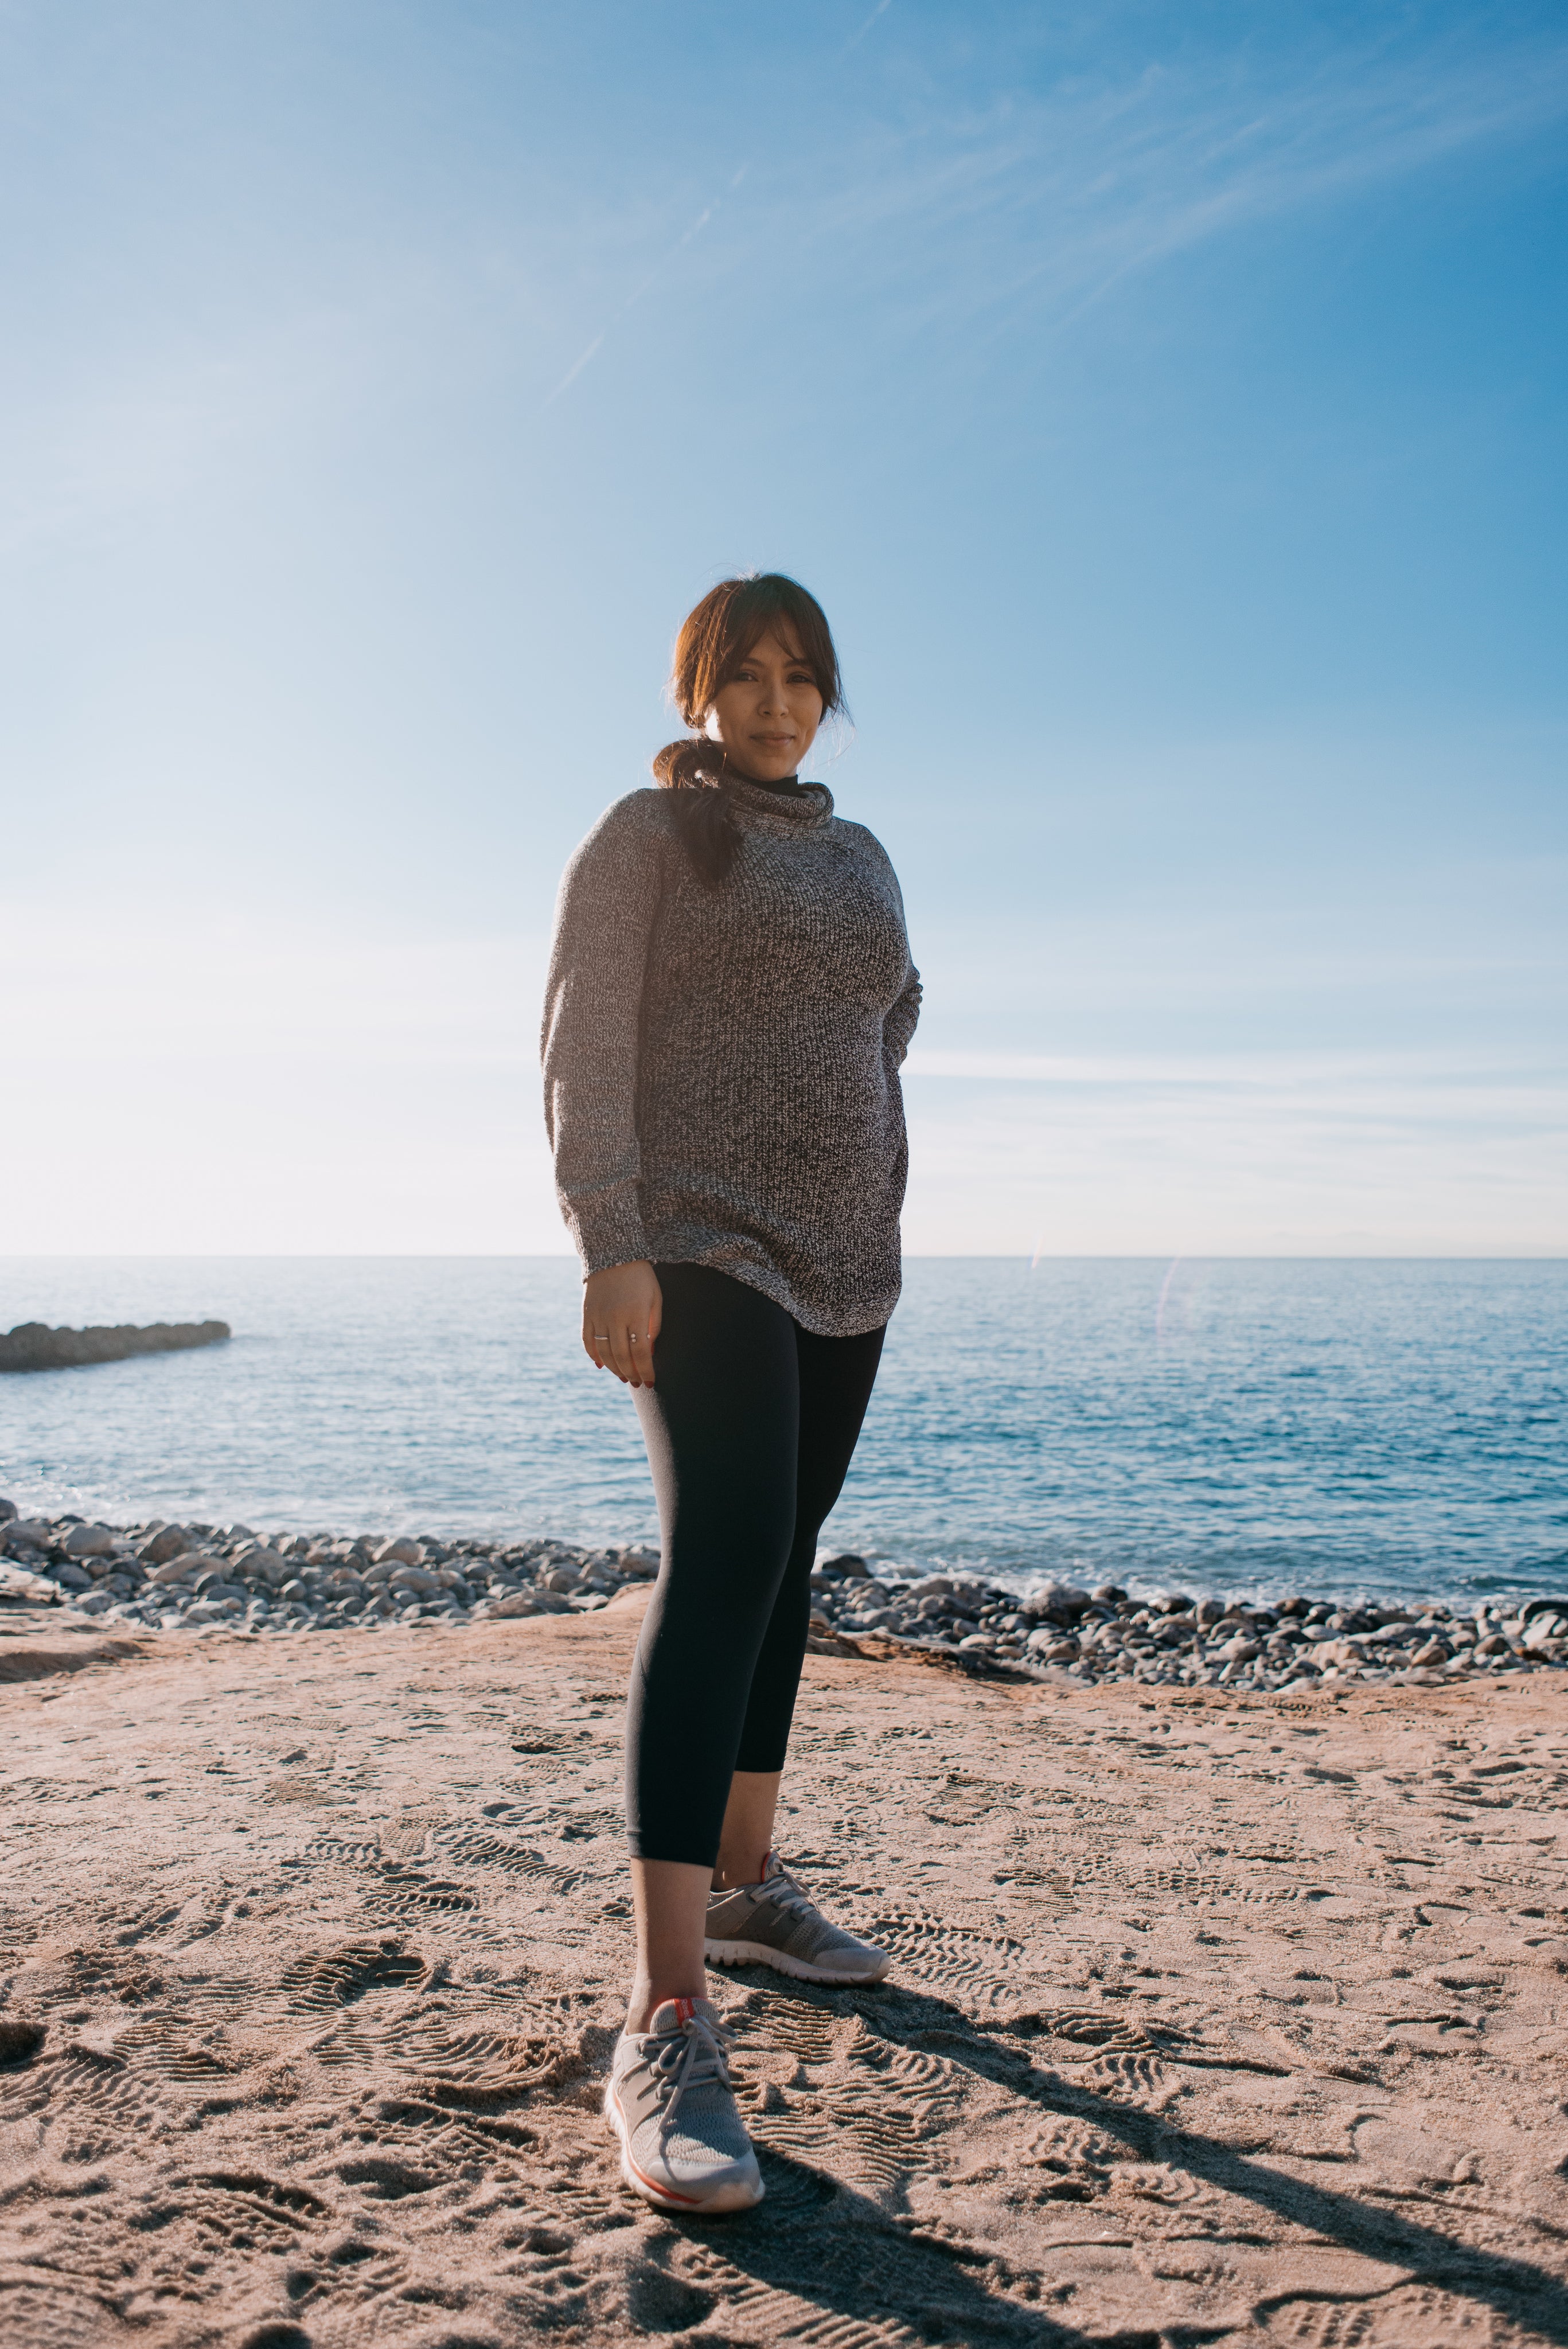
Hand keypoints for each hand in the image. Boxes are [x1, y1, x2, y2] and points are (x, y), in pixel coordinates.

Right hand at [583, 1261, 661, 1387]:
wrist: (614, 1255)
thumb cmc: (641, 1278)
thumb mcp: (655, 1299)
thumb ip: (654, 1326)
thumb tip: (649, 1354)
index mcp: (636, 1313)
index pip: (641, 1351)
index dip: (646, 1370)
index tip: (651, 1382)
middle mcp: (615, 1317)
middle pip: (622, 1356)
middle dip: (631, 1373)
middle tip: (638, 1383)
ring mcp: (598, 1316)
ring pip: (604, 1352)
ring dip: (615, 1369)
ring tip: (624, 1377)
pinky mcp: (586, 1314)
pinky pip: (587, 1341)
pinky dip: (593, 1356)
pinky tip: (602, 1365)